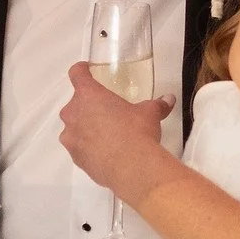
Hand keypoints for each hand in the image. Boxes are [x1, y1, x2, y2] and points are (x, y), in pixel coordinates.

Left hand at [58, 64, 176, 203]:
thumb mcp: (150, 113)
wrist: (131, 168)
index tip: (86, 71)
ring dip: (85, 128)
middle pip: (74, 103)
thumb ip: (157, 104)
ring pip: (73, 127)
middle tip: (106, 111)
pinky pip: (79, 148)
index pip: (77, 74)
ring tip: (106, 135)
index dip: (81, 70)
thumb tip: (169, 99)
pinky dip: (88, 148)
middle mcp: (73, 114)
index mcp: (89, 95)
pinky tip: (105, 153)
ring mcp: (70, 138)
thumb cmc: (137, 131)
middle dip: (87, 106)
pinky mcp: (75, 158)